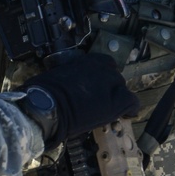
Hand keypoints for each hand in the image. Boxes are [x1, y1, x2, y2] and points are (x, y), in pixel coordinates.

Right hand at [16, 50, 138, 147]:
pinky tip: (126, 115)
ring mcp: (111, 83)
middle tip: (100, 102)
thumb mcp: (56, 76)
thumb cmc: (42, 93)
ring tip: (108, 110)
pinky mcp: (117, 100)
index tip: (99, 87)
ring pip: (122, 89)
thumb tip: (65, 85)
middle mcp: (101, 68)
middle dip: (109, 89)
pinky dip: (129, 109)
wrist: (46, 106)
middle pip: (115, 77)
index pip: (105, 64)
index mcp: (86, 61)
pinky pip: (132, 102)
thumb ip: (68, 77)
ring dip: (117, 99)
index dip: (103, 78)